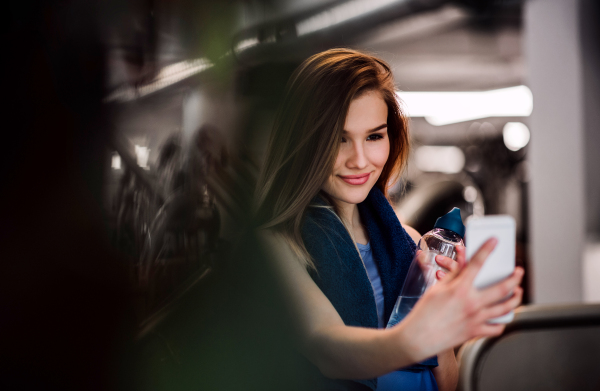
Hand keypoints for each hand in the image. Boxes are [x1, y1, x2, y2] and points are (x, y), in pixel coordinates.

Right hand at [396, 239, 523, 361]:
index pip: (476, 264)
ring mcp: (476, 319)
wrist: (419, 338)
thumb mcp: (437, 289)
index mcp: (459, 289)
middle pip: (502, 287)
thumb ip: (454, 276)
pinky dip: (502, 321)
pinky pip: (496, 328)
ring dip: (516, 298)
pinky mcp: (475, 332)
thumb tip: (464, 265)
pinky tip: (503, 315)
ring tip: (518, 292)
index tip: (494, 241)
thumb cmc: (424, 313)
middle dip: (515, 277)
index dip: (486, 249)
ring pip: (505, 308)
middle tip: (518, 271)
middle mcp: (471, 303)